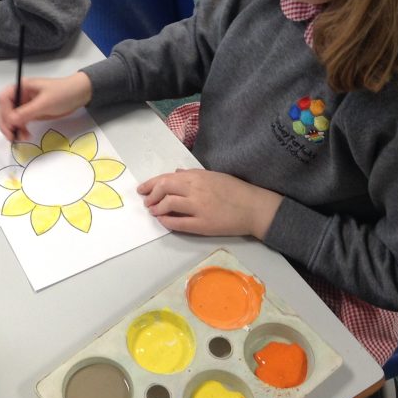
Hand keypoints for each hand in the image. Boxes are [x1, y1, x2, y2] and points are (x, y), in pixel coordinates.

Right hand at [0, 72, 91, 140]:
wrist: (79, 95)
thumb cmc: (62, 93)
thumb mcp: (45, 103)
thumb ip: (26, 112)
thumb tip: (10, 121)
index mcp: (21, 87)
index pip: (3, 99)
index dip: (5, 112)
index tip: (12, 124)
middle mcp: (20, 95)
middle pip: (3, 109)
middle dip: (5, 123)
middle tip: (12, 136)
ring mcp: (24, 105)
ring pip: (10, 118)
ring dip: (12, 129)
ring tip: (21, 138)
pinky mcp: (30, 113)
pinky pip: (19, 123)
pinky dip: (19, 130)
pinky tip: (25, 135)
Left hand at [137, 168, 282, 238]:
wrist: (254, 207)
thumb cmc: (236, 190)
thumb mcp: (214, 176)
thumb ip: (193, 175)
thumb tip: (176, 173)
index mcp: (198, 176)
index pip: (167, 178)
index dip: (151, 183)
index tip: (143, 189)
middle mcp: (196, 189)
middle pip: (164, 188)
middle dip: (151, 195)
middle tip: (146, 201)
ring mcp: (199, 207)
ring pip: (168, 204)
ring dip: (156, 208)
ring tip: (153, 211)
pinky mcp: (203, 225)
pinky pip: (179, 223)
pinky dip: (167, 222)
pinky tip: (163, 221)